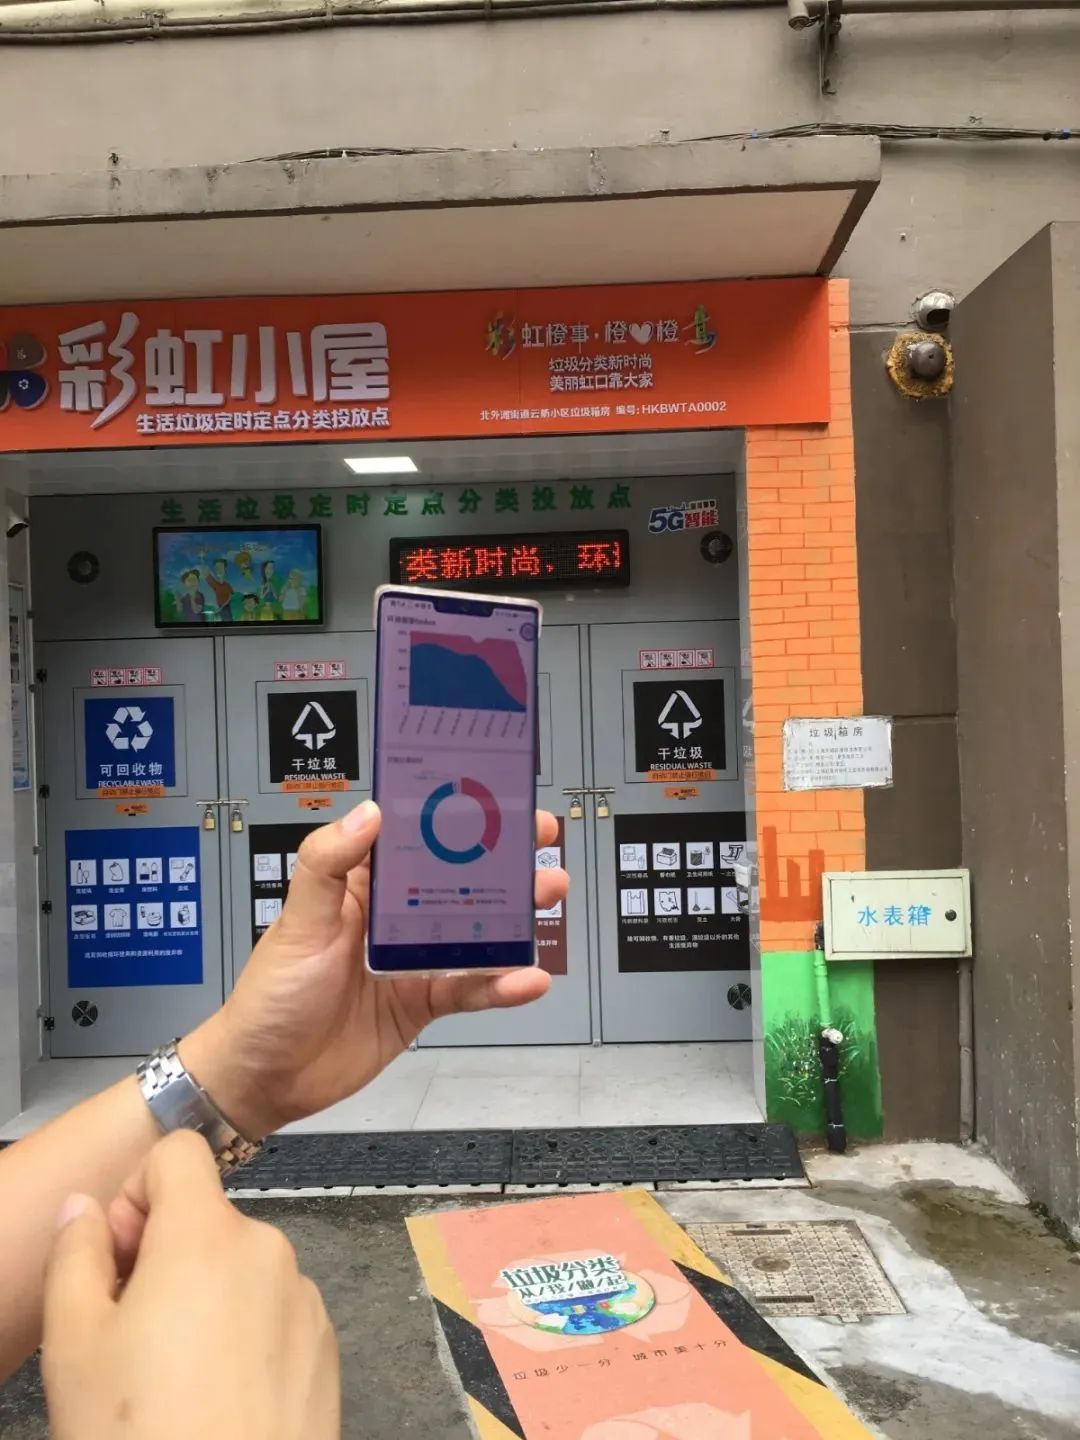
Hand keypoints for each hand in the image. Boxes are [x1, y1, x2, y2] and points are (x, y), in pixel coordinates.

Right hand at [42, 1132, 337, 1439]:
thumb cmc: (140, 1431)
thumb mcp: (75, 1344)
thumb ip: (76, 1254)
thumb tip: (86, 1207)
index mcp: (209, 1234)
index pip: (180, 1152)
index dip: (137, 1193)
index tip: (117, 1257)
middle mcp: (270, 1249)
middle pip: (207, 1217)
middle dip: (164, 1255)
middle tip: (129, 1332)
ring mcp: (305, 1298)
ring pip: (240, 1268)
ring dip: (204, 1298)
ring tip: (171, 1377)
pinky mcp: (326, 1347)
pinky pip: (273, 1311)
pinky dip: (243, 1333)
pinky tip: (216, 1397)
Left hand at [183, 803, 568, 1136]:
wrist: (265, 1078)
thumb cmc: (269, 997)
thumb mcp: (297, 924)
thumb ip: (327, 864)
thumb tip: (368, 813)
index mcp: (359, 886)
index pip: (413, 838)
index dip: (453, 817)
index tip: (493, 797)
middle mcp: (390, 919)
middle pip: (456, 880)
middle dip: (501, 860)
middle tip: (543, 841)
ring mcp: (410, 962)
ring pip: (473, 931)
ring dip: (513, 916)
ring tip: (549, 897)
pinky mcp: (421, 1004)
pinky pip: (470, 989)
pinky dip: (500, 985)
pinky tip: (527, 979)